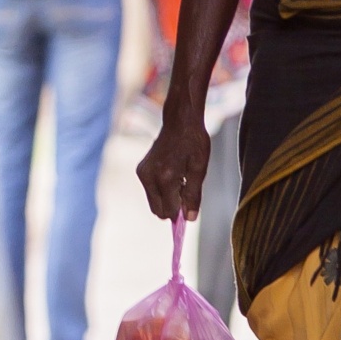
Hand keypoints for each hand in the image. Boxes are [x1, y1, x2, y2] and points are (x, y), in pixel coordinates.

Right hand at [137, 103, 210, 220]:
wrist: (179, 121)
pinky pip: (151, 192)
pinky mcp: (140, 170)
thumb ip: (194, 194)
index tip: (191, 204)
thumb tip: (190, 219)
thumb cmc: (193, 142)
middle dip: (173, 207)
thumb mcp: (200, 168)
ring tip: (180, 179)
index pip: (169, 211)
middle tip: (186, 189)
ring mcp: (142, 173)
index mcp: (165, 177)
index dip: (181, 212)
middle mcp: (149, 177)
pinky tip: (173, 173)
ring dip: (168, 198)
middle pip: (158, 211)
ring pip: (154, 202)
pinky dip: (162, 190)